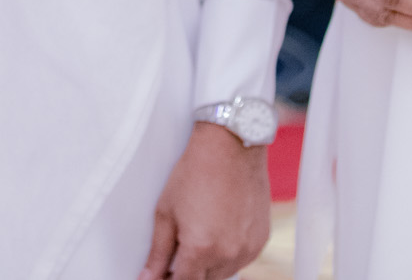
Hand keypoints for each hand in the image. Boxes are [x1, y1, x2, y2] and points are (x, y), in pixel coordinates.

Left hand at [138, 123, 271, 279]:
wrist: (231, 145)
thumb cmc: (196, 172)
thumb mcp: (166, 211)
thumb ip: (158, 252)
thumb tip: (149, 277)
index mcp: (200, 249)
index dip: (168, 279)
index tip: (163, 273)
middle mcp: (227, 253)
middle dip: (189, 272)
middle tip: (179, 251)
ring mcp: (248, 248)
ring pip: (224, 273)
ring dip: (209, 265)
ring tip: (201, 235)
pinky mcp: (262, 239)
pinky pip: (241, 259)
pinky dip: (229, 254)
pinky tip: (220, 231)